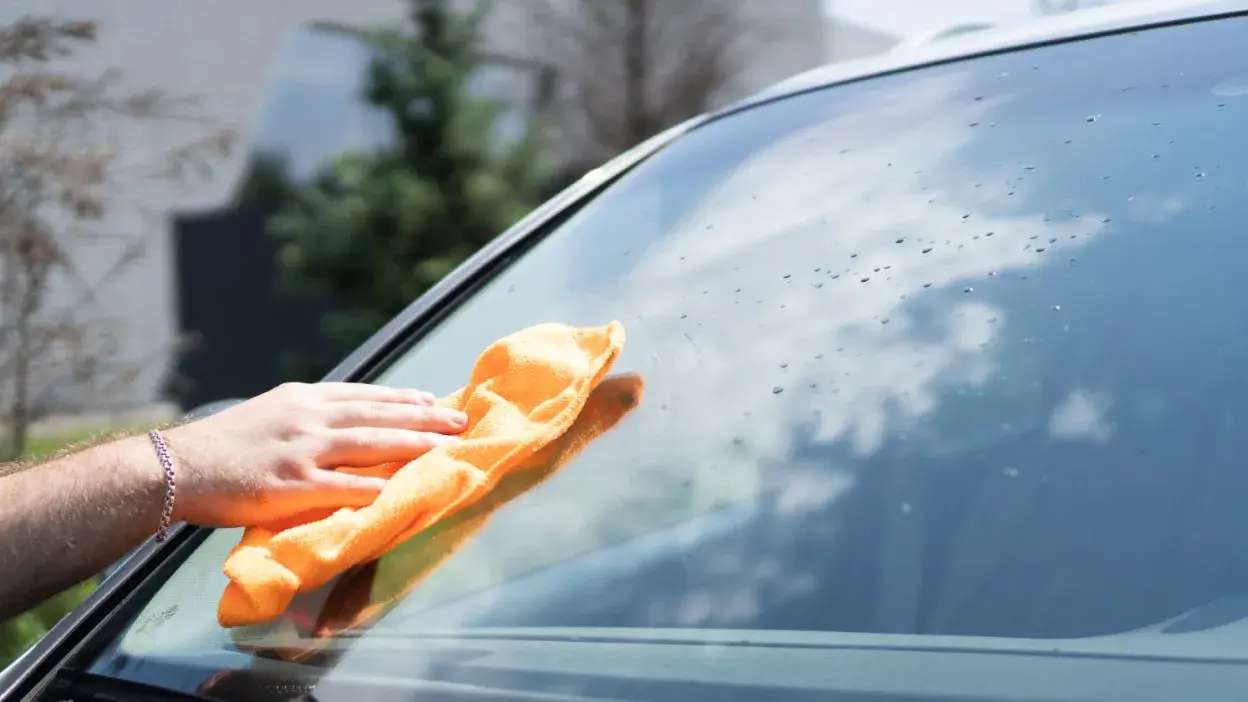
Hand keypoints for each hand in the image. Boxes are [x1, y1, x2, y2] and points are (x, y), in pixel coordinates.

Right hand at [163, 382, 465, 526]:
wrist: (176, 466)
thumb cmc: (220, 445)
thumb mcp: (268, 413)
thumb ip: (305, 415)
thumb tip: (342, 422)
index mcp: (302, 399)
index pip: (364, 395)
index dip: (403, 399)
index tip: (434, 401)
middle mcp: (307, 418)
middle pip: (377, 415)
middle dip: (423, 418)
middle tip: (458, 422)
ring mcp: (300, 451)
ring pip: (369, 443)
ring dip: (411, 444)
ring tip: (444, 448)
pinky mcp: (289, 486)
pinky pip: (340, 486)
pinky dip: (371, 487)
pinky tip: (398, 489)